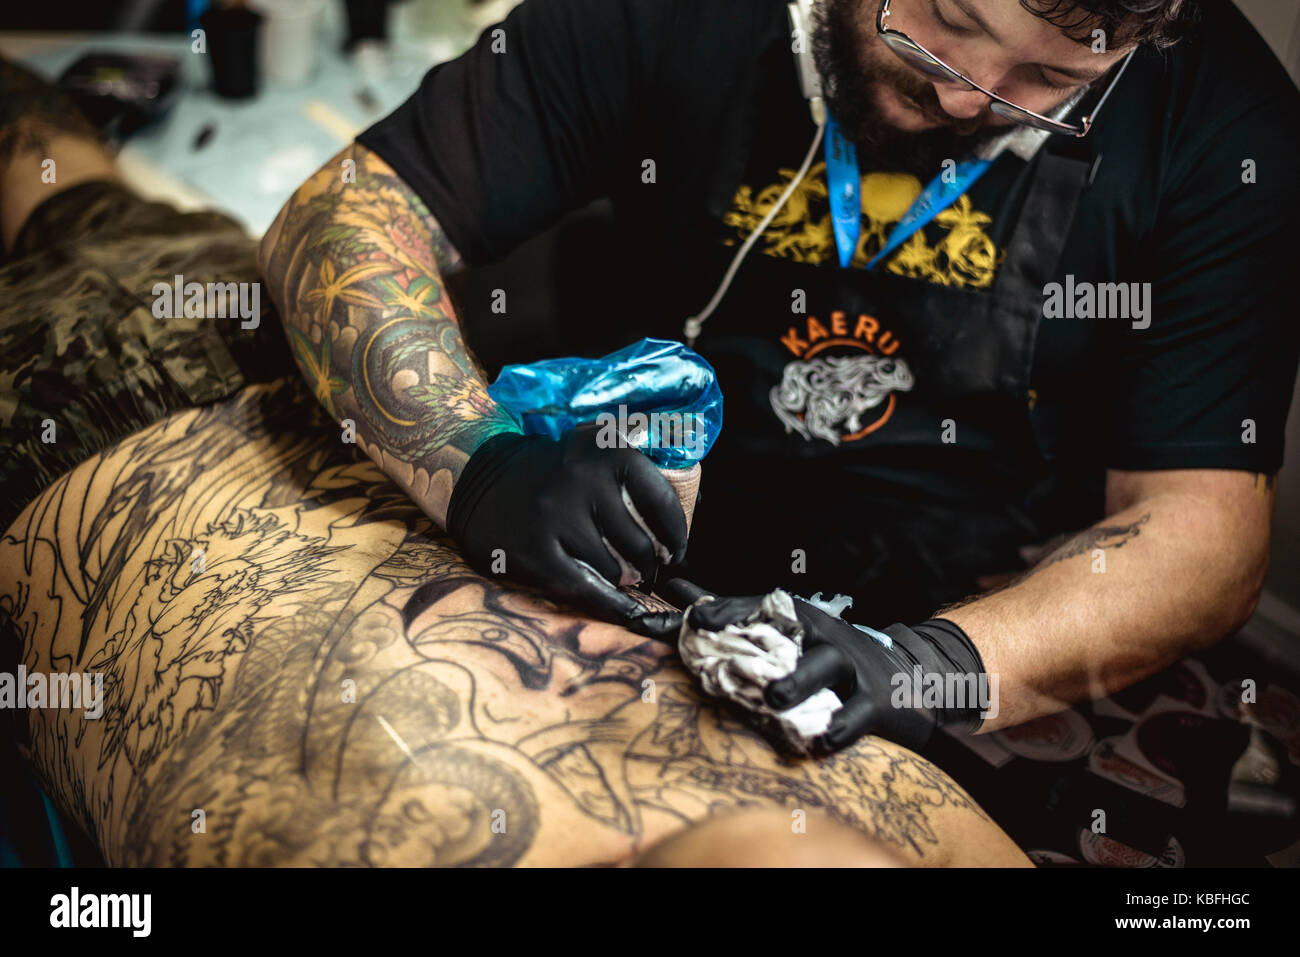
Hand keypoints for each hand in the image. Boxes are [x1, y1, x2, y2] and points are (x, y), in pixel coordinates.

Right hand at [445, 424, 688, 638]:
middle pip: (639, 543)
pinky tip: (627, 612)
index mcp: (607, 451)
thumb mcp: (595, 449)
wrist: (481, 479)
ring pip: (613, 568)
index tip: (676, 552)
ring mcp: (555, 515)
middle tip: (647, 570)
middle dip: (649, 564)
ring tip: (618, 575)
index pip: (662, 502)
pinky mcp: (534, 550)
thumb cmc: (554, 473)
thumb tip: (686, 519)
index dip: (676, 536)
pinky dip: (611, 605)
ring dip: (622, 579)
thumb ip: (637, 471)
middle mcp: (582, 479)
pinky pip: (584, 588)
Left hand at [670, 582, 985, 751]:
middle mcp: (826, 637)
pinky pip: (858, 714)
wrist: (910, 677)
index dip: (729, 610)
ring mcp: (853, 668)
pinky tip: (823, 740)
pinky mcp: (878, 701)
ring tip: (777, 700)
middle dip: (760, 641)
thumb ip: (737, 618)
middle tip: (733, 664)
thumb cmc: (834, 658)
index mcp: (802, 621)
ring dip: (800, 682)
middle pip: (794, 633)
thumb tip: (679, 591)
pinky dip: (841, 727)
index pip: (761, 607)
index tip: (696, 618)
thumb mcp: (794, 635)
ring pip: (826, 668)